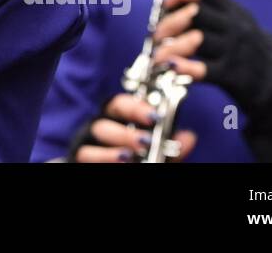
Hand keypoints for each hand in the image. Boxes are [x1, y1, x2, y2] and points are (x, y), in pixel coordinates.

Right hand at [67, 93, 196, 161]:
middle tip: (145, 142)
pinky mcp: (82, 158)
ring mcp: (89, 146)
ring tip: (130, 156)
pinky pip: (85, 156)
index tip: (154, 116)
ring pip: (92, 141)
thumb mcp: (158, 153)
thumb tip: (189, 136)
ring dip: (110, 151)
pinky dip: (102, 158)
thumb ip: (171, 148)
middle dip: (124, 133)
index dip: (134, 108)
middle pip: (103, 124)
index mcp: (117, 119)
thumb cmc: (139, 157)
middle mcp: (100, 129)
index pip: (120, 104)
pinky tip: (121, 162)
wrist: (124, 167)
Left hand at [153, 0, 271, 132]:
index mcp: (233, 12)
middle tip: (157, 35)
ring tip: (158, 56)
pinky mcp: (232, 75)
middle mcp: (234, 27)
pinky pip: (205, 69)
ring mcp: (233, 51)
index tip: (167, 2)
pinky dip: (185, 67)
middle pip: (195, 14)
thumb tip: (173, 1)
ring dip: (171, 47)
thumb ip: (212, 12)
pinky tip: (172, 66)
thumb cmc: (247, 49)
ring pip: (196, 40)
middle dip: (169, 23)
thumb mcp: (237, 23)